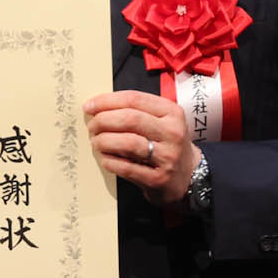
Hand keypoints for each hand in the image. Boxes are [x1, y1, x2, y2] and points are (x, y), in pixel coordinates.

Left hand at [83, 89, 197, 202]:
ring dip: (104, 141)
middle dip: (103, 121)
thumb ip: (136, 111)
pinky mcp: (159, 178)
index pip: (134, 99)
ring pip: (127, 143)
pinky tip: (105, 158)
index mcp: (172, 113)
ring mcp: (168, 157)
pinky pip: (127, 167)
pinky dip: (110, 161)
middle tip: (92, 127)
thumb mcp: (161, 121)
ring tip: (96, 142)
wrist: (188, 176)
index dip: (107, 101)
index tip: (89, 106)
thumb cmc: (166, 144)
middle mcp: (173, 133)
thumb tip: (97, 106)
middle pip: (129, 119)